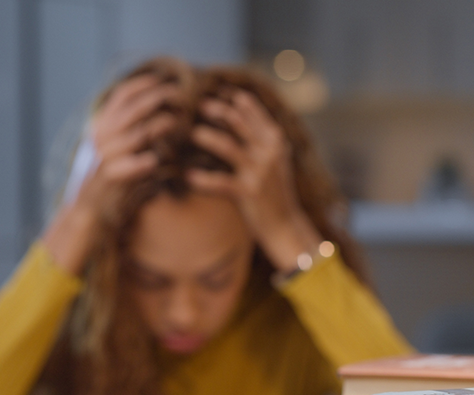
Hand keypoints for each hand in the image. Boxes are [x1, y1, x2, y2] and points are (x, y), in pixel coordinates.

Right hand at [43, 75, 179, 274]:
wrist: (88, 212)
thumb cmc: (107, 180)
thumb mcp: (113, 149)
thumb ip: (128, 130)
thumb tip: (154, 109)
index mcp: (100, 126)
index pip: (122, 95)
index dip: (145, 84)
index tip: (165, 79)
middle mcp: (101, 137)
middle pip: (134, 108)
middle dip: (160, 98)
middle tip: (181, 95)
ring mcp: (105, 156)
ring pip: (139, 133)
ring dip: (162, 125)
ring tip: (179, 122)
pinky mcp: (112, 177)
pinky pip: (138, 162)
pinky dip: (152, 159)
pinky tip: (162, 159)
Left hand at [187, 91, 321, 272]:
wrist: (285, 225)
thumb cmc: (273, 190)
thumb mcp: (274, 158)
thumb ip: (259, 136)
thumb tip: (237, 108)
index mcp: (274, 139)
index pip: (251, 110)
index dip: (229, 99)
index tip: (210, 89)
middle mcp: (268, 151)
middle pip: (236, 121)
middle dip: (215, 110)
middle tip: (196, 104)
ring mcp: (259, 172)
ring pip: (227, 146)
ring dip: (206, 137)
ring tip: (191, 133)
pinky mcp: (248, 192)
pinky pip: (220, 182)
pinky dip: (202, 179)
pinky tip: (188, 176)